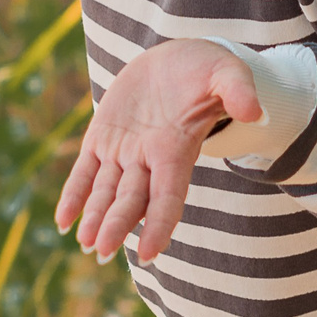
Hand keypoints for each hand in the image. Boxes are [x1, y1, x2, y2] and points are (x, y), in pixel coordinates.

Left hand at [55, 40, 260, 265]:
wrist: (176, 62)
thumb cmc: (207, 71)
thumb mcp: (227, 73)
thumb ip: (238, 90)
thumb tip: (254, 112)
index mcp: (176, 150)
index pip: (168, 195)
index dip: (160, 224)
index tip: (148, 254)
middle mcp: (149, 158)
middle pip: (132, 199)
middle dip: (117, 225)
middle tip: (100, 252)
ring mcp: (123, 151)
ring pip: (106, 191)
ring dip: (95, 217)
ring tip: (85, 243)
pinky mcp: (102, 138)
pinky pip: (84, 171)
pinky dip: (73, 195)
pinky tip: (62, 221)